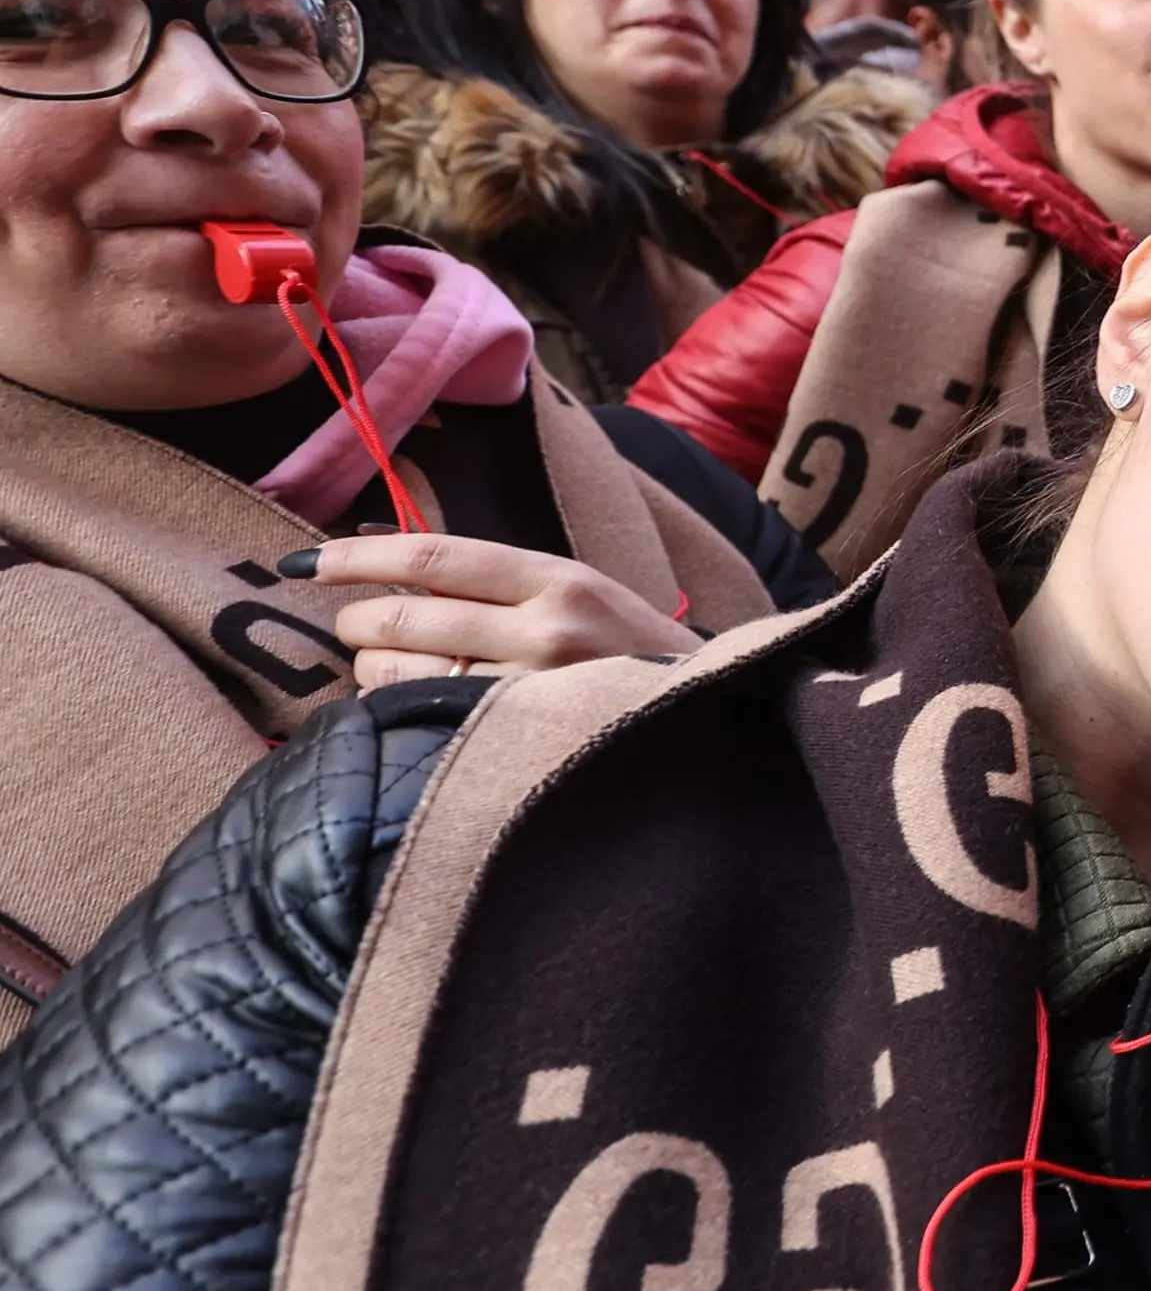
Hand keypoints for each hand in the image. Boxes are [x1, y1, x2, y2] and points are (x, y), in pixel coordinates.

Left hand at [297, 534, 704, 687]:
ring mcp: (529, 696)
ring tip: (402, 669)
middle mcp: (547, 634)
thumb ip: (494, 578)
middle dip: (357, 621)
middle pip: (401, 619)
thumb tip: (379, 543)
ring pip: (397, 676)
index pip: (434, 558)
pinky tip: (416, 706)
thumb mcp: (578, 593)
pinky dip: (395, 709)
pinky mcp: (509, 746)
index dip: (360, 557)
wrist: (702, 723)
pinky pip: (414, 720)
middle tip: (359, 626)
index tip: (309, 562)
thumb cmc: (626, 653)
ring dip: (375, 670)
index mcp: (561, 582)